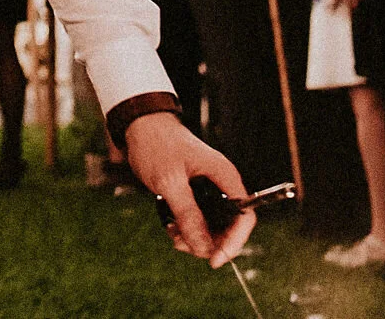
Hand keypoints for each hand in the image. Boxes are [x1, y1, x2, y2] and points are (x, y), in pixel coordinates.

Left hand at [125, 114, 253, 265]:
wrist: (139, 126)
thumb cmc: (157, 145)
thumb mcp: (170, 182)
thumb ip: (188, 214)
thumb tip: (204, 247)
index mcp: (224, 177)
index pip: (244, 217)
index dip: (234, 241)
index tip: (215, 259)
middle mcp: (221, 185)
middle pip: (228, 226)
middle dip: (208, 242)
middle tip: (182, 246)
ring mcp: (209, 191)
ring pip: (211, 227)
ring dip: (194, 238)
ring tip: (173, 235)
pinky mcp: (196, 194)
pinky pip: (198, 220)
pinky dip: (186, 229)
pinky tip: (170, 228)